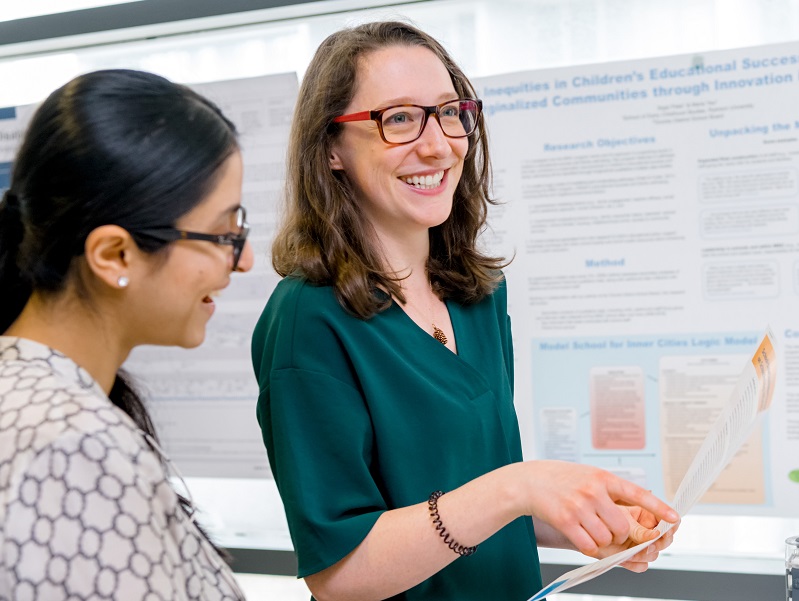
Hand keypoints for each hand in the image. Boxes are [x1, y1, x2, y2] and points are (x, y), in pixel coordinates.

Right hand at [515, 461, 678, 556]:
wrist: (528, 481)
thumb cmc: (561, 479)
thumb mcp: (588, 475)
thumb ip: (610, 490)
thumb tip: (638, 506)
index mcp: (603, 478)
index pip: (638, 494)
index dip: (658, 508)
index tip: (675, 518)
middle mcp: (593, 491)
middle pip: (622, 526)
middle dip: (620, 534)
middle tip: (608, 528)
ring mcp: (579, 506)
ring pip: (607, 537)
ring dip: (602, 540)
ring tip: (589, 528)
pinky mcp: (566, 521)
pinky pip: (588, 545)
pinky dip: (588, 546)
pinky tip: (580, 535)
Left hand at [588, 505, 679, 572]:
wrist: (577, 521)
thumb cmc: (595, 508)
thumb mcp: (616, 514)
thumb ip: (637, 527)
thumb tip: (655, 535)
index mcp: (644, 512)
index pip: (666, 518)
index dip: (671, 523)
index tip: (671, 524)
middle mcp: (644, 529)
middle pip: (665, 539)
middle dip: (659, 543)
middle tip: (650, 544)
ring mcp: (637, 544)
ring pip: (653, 554)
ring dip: (644, 554)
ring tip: (632, 550)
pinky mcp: (629, 557)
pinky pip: (641, 566)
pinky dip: (635, 563)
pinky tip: (626, 558)